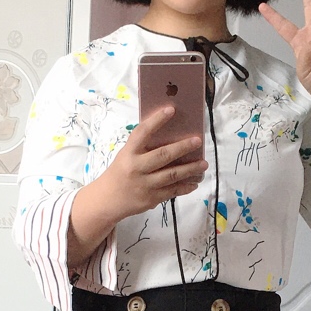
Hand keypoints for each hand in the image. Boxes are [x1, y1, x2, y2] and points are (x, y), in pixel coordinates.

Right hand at [67, 104, 205, 266]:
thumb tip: (171, 135)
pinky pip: (173, 192)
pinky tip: (195, 182)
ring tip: (204, 164)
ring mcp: (145, 185)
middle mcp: (136, 168)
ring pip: (172, 175)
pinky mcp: (151, 199)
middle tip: (198, 141)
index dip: (156, 120)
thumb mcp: (126, 156)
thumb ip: (143, 148)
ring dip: (190, 169)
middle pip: (163, 155)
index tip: (171, 110)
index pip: (142, 133)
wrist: (107, 200)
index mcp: (129, 153)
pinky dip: (186, 187)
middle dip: (182, 147)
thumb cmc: (120, 172)